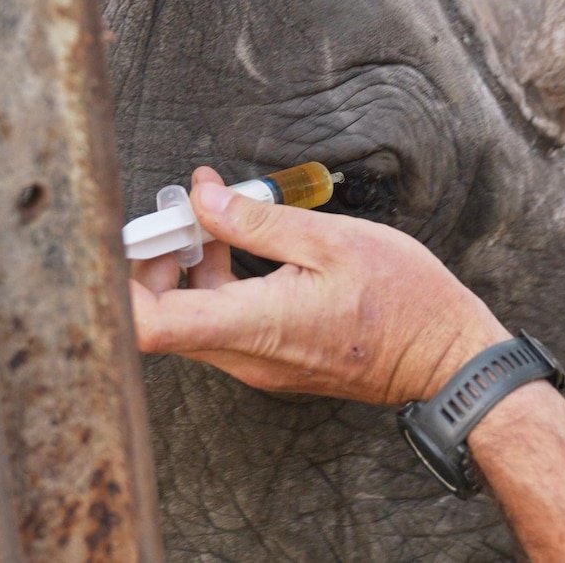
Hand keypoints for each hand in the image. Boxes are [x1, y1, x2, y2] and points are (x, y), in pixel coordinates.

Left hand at [129, 167, 510, 405]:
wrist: (445, 360)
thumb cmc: (403, 300)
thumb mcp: (332, 241)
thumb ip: (257, 220)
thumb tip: (202, 197)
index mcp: (255, 325)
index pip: (147, 327)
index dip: (119, 283)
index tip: (134, 235)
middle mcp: (246, 357)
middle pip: (158, 320)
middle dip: (153, 261)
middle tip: (178, 212)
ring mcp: (258, 366)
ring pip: (189, 320)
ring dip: (184, 270)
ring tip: (213, 220)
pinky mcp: (272, 364)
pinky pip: (220, 326)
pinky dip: (214, 286)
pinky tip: (238, 248)